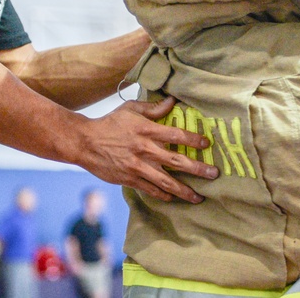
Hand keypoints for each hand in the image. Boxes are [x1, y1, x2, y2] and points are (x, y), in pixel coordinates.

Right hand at [76, 97, 217, 202]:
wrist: (85, 142)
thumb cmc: (110, 123)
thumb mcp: (131, 109)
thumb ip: (153, 108)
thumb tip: (173, 101)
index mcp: (147, 130)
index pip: (177, 135)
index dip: (194, 140)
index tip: (207, 144)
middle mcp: (145, 150)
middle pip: (177, 161)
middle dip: (198, 169)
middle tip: (214, 174)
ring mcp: (137, 167)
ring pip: (166, 182)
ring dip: (185, 190)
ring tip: (199, 198)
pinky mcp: (129, 179)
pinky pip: (151, 190)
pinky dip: (164, 195)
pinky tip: (173, 198)